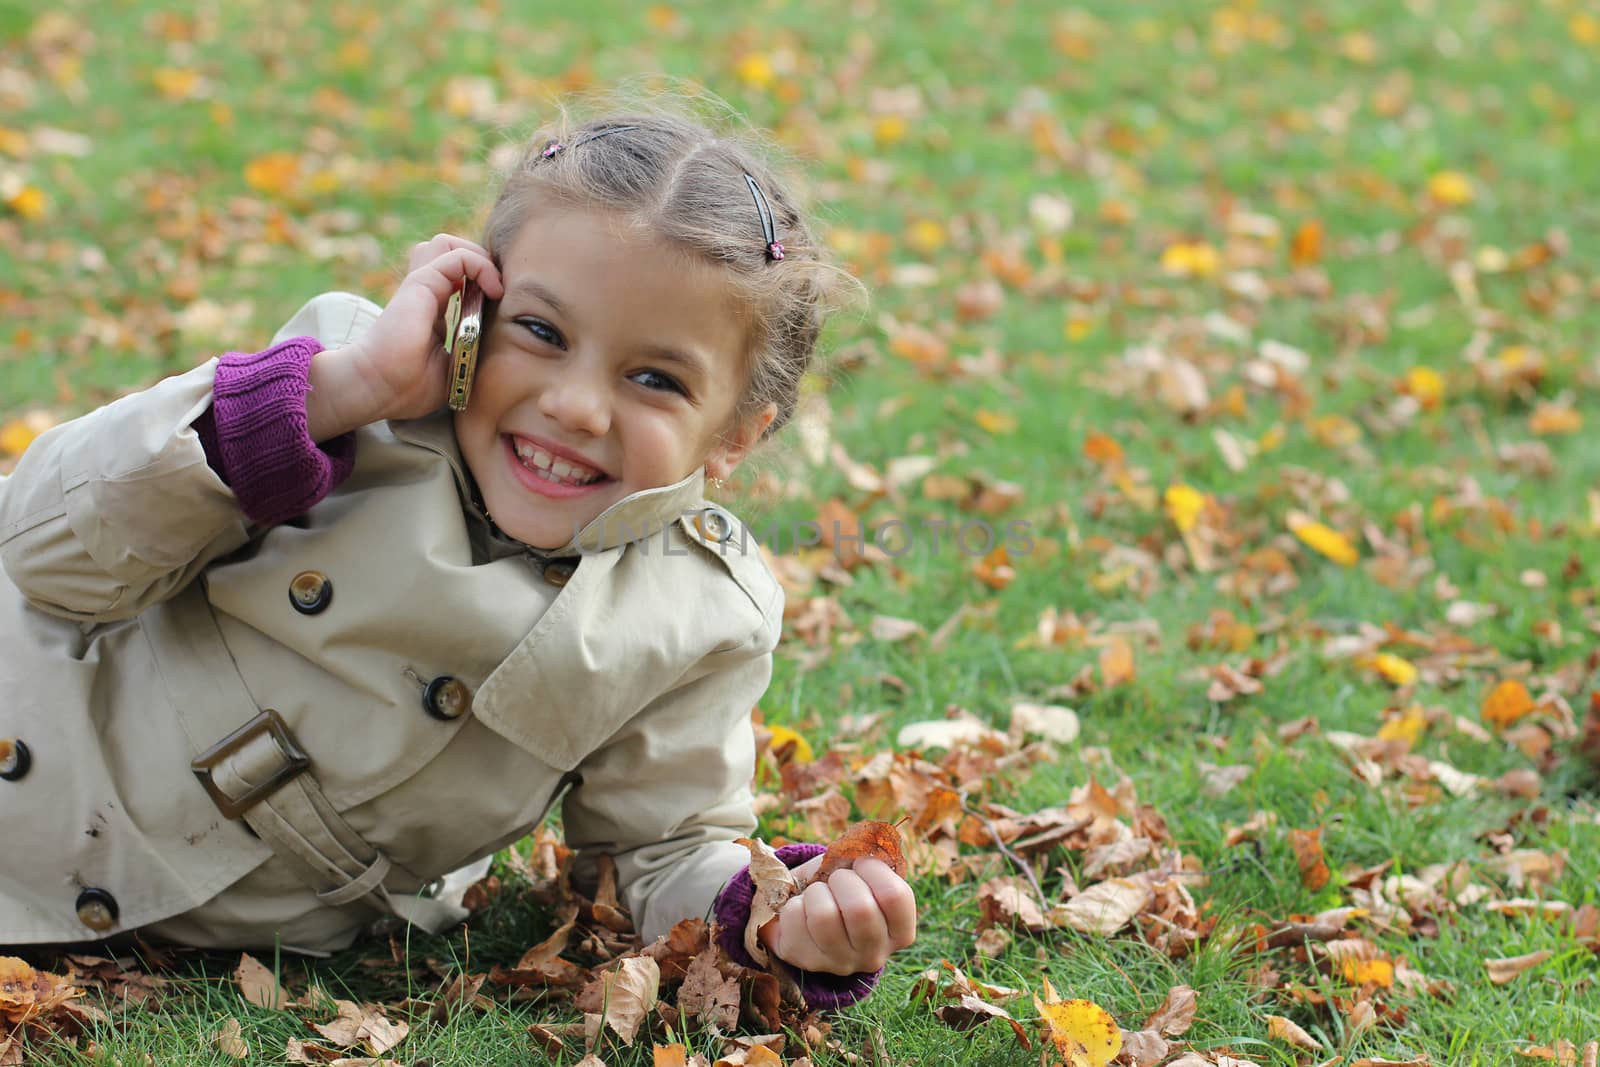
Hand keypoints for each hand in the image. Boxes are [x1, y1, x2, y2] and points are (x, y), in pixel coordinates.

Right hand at [305, 234, 503, 439]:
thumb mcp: (450, 367)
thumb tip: (495, 346)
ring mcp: (421, 285)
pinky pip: (457, 256)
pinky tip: (493, 291)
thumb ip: (468, 349)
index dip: (483, 279)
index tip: (502, 304)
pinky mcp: (420, 284)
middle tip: (497, 292)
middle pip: (451, 251)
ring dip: (478, 257)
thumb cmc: (406, 387)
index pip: (457, 275)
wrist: (378, 388)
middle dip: (482, 263)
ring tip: (493, 287)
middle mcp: (425, 292)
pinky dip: (480, 265)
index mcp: (431, 309)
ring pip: (447, 243)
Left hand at [760, 856, 916, 975]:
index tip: (860, 863)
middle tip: (836, 880)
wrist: (804, 911)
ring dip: (816, 892)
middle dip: (842, 879)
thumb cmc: (840, 887)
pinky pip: (796, 918)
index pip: (895, 896)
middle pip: (860, 909)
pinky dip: (794, 902)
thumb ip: (866, 858)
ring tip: (817, 894)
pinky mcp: (808, 961)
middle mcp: (875, 955)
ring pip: (824, 916)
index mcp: (899, 932)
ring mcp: (841, 963)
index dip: (874, 869)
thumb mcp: (859, 872)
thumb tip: (862, 843)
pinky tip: (801, 910)